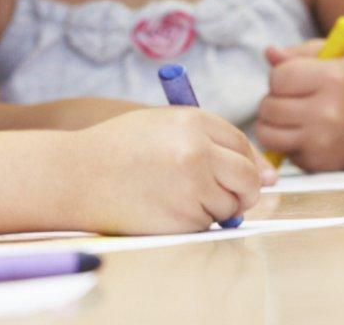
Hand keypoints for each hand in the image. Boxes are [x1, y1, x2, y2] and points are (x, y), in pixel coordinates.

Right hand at [69, 108, 269, 234]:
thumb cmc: (118, 149)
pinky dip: (193, 221)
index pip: (241, 144)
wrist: (75, 176)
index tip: (236, 172)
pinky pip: (206, 223)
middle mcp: (198, 151)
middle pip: (247, 177)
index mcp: (193, 120)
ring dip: (213, 207)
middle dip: (241, 190)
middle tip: (220, 193)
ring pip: (230, 204)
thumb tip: (268, 176)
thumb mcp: (162, 126)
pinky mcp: (183, 217)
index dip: (242, 161)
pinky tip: (163, 209)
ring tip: (174, 196)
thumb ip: (209, 141)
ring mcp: (192, 186)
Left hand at [254, 42, 343, 171]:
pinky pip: (282, 151)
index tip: (291, 78)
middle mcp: (329, 112)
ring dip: (272, 123)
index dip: (279, 76)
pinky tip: (306, 133)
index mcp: (334, 78)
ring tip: (289, 115)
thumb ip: (301, 52)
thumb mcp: (338, 55)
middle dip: (273, 100)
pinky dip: (288, 142)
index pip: (279, 77)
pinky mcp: (320, 164)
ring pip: (267, 133)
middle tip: (290, 98)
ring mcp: (324, 142)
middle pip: (269, 106)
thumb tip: (270, 53)